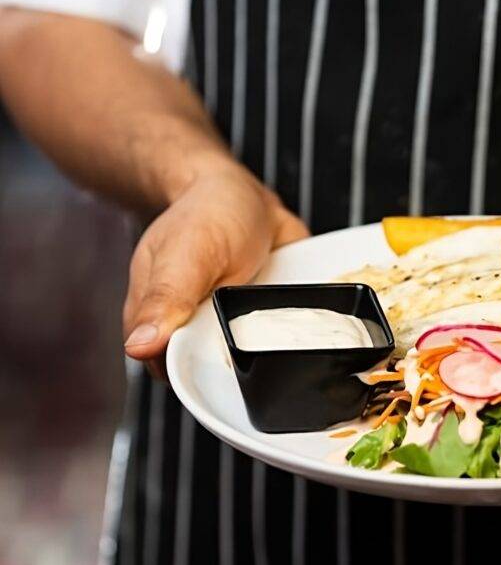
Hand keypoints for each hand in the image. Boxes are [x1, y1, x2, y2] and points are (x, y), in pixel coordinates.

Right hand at [122, 165, 308, 374]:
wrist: (243, 193)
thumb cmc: (207, 214)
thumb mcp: (188, 253)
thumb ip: (166, 298)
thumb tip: (140, 346)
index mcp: (157, 316)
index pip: (171, 368)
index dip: (198, 371)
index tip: (224, 356)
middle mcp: (190, 325)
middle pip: (212, 368)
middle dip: (238, 360)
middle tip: (254, 327)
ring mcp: (226, 324)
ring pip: (246, 358)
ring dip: (267, 346)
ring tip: (277, 317)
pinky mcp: (257, 318)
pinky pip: (274, 338)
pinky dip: (290, 330)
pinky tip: (295, 315)